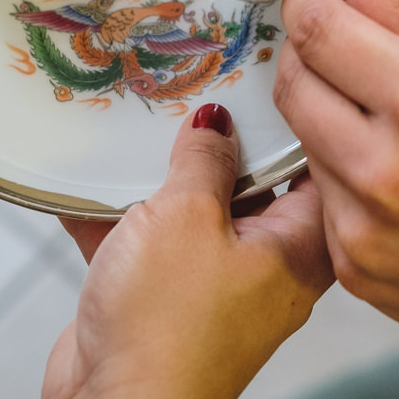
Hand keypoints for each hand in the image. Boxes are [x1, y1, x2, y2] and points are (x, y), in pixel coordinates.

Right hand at [44, 106, 332, 398]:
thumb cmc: (167, 327)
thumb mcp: (187, 215)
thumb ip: (204, 159)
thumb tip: (216, 123)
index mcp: (299, 245)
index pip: (315, 164)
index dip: (293, 117)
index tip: (268, 71)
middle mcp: (266, 267)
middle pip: (254, 183)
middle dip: (220, 141)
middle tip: (196, 84)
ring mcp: (214, 286)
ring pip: (195, 213)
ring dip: (160, 179)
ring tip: (137, 124)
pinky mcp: (163, 303)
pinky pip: (146, 245)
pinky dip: (117, 219)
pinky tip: (83, 186)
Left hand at [273, 0, 398, 398]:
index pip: (318, 28)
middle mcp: (385, 164)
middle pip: (293, 80)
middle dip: (308, 49)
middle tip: (343, 43)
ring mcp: (365, 225)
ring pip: (304, 137)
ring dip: (330, 113)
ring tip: (392, 119)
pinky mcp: (356, 270)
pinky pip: (324, 198)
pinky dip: (348, 174)